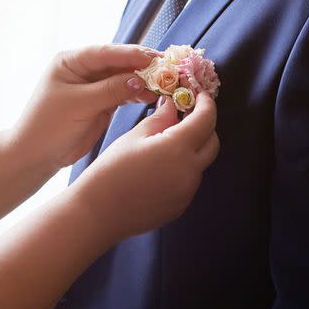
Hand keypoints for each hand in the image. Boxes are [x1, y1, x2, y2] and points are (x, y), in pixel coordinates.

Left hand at [11, 44, 159, 170]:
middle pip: (118, 63)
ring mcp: (93, 87)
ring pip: (123, 78)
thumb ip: (110, 90)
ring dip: (143, 81)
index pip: (106, 53)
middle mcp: (83, 70)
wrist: (37, 155)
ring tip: (165, 84)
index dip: (131, 54)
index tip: (155, 57)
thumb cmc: (48, 125)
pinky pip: (123, 94)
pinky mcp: (101, 104)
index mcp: (71, 61)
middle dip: (142, 66)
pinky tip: (152, 96)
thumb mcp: (80, 105)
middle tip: (168, 69)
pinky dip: (137, 94)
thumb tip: (140, 78)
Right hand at [70, 92, 218, 243]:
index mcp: (177, 149)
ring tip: (165, 143)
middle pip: (211, 142)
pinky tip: (159, 167)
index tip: (199, 94)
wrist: (97, 213)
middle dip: (203, 126)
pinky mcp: (180, 206)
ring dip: (192, 148)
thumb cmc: (109, 172)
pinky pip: (189, 181)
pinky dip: (182, 168)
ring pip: (200, 163)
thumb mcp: (133, 137)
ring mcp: (187, 192)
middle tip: (185, 115)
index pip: (206, 119)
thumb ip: (160, 119)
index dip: (206, 103)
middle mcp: (189, 172)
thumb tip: (173, 105)